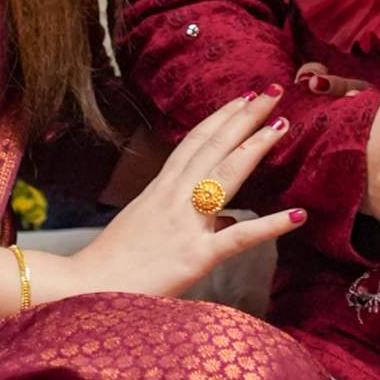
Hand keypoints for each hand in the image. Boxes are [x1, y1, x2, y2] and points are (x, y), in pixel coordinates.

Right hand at [48, 95, 302, 301]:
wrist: (81, 289)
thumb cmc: (110, 267)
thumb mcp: (146, 231)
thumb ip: (185, 220)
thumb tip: (228, 222)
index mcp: (159, 191)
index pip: (194, 143)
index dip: (222, 118)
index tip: (243, 98)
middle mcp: (173, 198)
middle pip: (214, 147)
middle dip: (245, 117)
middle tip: (273, 90)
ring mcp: (185, 224)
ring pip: (226, 175)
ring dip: (255, 147)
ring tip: (283, 124)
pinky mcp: (194, 257)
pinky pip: (240, 238)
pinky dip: (271, 225)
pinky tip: (298, 215)